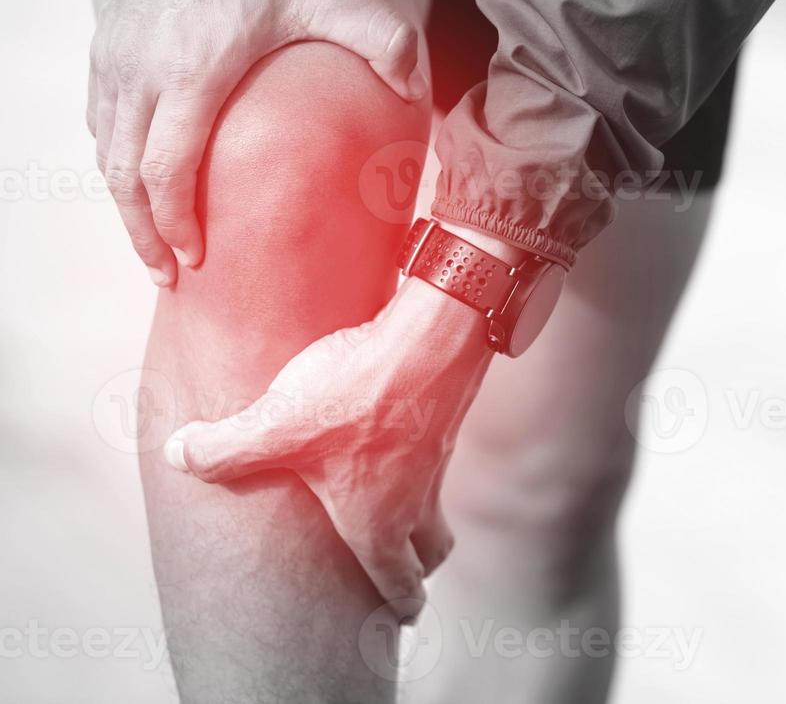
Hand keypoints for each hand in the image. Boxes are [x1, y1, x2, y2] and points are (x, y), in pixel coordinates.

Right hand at [87, 0, 427, 285]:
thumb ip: (381, 40)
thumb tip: (416, 91)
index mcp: (193, 74)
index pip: (168, 171)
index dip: (176, 223)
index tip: (196, 258)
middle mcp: (141, 77)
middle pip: (124, 178)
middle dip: (142, 233)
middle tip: (166, 271)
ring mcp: (115, 63)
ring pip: (105, 152)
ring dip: (122, 203)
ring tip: (148, 237)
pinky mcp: (104, 47)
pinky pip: (99, 120)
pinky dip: (112, 160)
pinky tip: (134, 176)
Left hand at [162, 279, 490, 611]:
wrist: (429, 335)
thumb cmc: (358, 393)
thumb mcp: (275, 424)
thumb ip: (221, 449)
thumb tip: (176, 455)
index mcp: (379, 522)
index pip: (400, 580)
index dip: (402, 603)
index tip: (404, 616)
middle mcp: (416, 499)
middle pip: (432, 550)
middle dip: (418, 566)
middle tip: (405, 570)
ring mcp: (436, 459)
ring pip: (434, 504)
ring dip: (418, 515)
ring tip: (389, 507)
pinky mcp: (442, 420)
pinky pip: (433, 460)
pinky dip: (418, 467)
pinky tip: (387, 441)